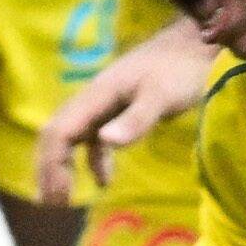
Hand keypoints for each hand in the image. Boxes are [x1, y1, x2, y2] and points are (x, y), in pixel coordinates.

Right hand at [33, 19, 218, 201]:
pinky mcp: (119, 108)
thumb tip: (106, 142)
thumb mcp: (162, 95)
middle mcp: (93, 99)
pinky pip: (94, 138)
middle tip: (52, 204)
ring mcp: (105, 103)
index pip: (59, 132)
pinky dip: (93, 160)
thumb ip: (136, 119)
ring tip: (62, 198)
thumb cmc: (182, 68)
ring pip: (70, 136)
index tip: (59, 197)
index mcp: (96, 96)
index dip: (52, 165)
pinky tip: (104, 181)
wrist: (197, 41)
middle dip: (48, 168)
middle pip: (56, 134)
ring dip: (62, 166)